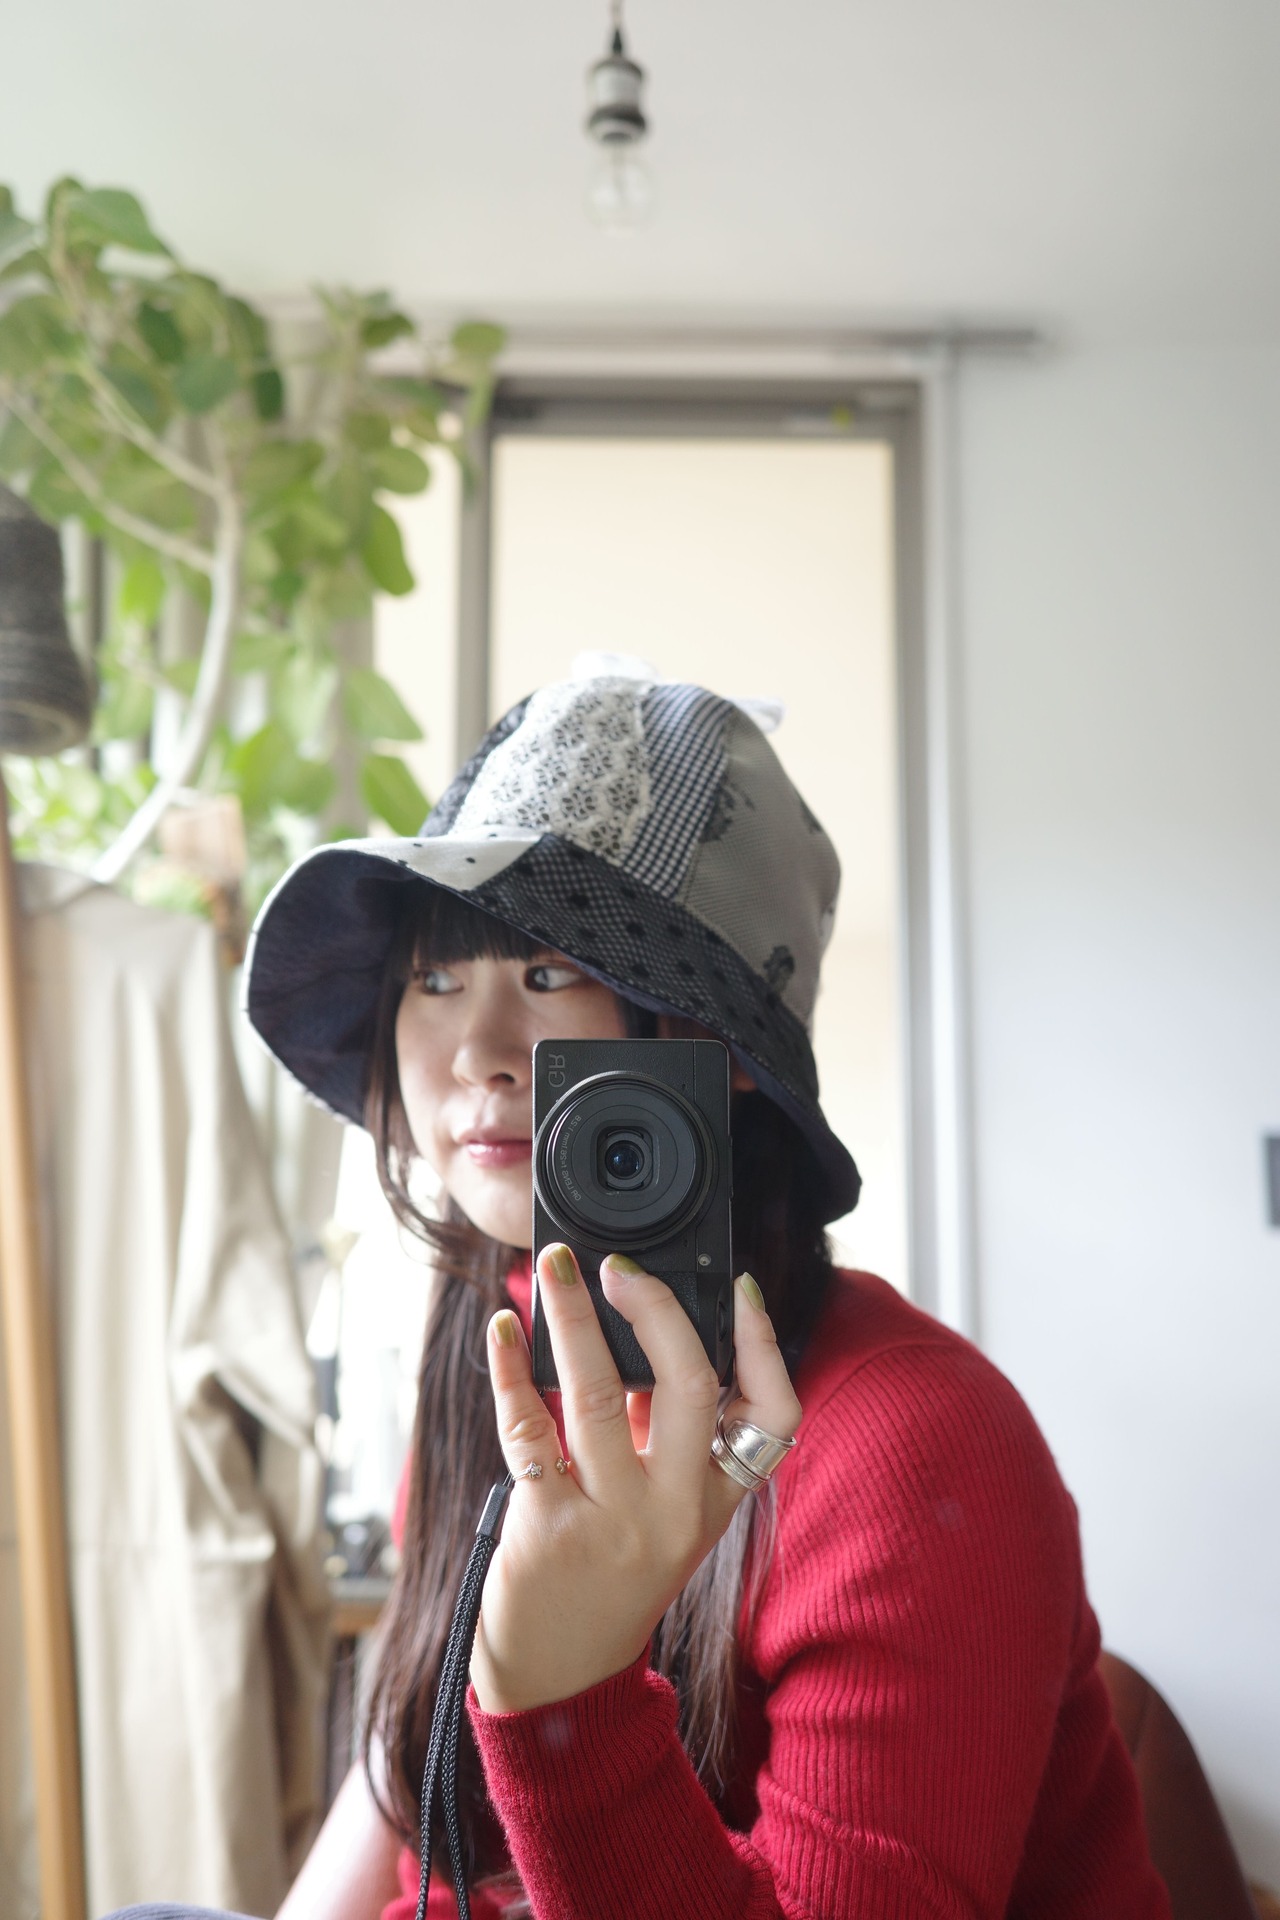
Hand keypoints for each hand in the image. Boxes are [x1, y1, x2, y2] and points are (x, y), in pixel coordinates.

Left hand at [469, 1246, 801, 1714]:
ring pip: (597, 1396)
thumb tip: (640, 1329)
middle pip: (689, 1386)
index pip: (774, 1415)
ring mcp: (613, 1523)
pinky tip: (503, 1333)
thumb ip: (665, 1436)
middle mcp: (675, 1511)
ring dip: (572, 1320)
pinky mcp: (548, 1531)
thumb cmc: (609, 1577)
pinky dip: (510, 1371)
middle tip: (619, 1267)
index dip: (765, 1344)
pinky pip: (528, 1429)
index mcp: (715, 1500)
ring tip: (553, 1269)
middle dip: (656, 1310)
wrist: (558, 1679)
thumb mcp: (665, 1513)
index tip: (741, 1286)